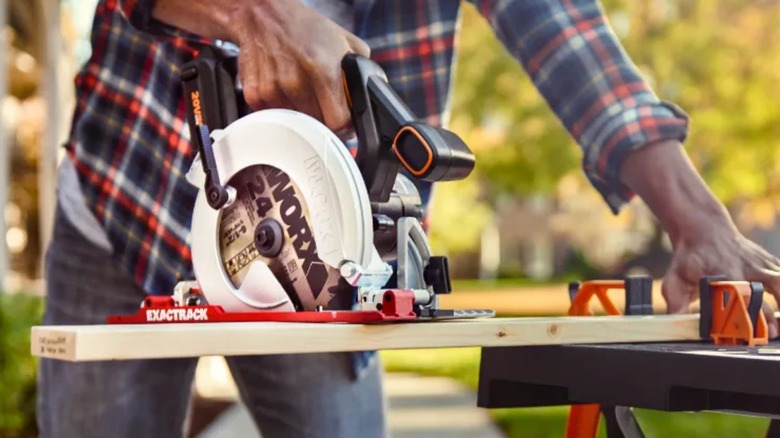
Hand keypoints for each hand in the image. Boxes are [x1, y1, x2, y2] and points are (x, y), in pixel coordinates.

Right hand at [153, 0, 369, 133]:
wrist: (263, 14)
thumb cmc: (306, 27)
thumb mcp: (344, 40)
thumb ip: (363, 68)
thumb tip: (371, 92)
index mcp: (323, 71)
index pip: (338, 122)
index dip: (344, 126)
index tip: (343, 122)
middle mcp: (297, 82)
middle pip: (316, 124)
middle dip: (322, 117)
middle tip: (321, 101)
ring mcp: (274, 89)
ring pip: (295, 121)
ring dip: (300, 111)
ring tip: (300, 88)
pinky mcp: (255, 93)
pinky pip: (274, 114)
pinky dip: (280, 106)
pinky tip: (282, 87)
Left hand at [620, 140, 779, 335]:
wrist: (704, 228)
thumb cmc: (689, 257)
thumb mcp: (675, 278)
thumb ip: (676, 301)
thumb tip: (674, 322)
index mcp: (721, 275)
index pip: (733, 299)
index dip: (740, 318)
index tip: (742, 335)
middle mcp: (743, 269)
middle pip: (759, 295)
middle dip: (764, 317)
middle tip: (768, 334)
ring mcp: (758, 264)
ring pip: (778, 283)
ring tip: (779, 324)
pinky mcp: (767, 262)